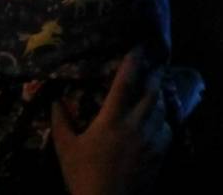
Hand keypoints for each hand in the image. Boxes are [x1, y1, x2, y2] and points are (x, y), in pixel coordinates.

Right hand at [51, 51, 170, 194]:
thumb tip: (55, 101)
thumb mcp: (66, 149)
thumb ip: (61, 123)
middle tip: (155, 64)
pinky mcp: (162, 150)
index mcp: (112, 120)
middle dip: (155, 74)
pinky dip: (163, 118)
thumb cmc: (83, 175)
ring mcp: (152, 137)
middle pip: (152, 90)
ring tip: (157, 87)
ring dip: (159, 95)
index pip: (125, 83)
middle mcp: (136, 123)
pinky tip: (158, 118)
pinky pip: (167, 127)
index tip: (137, 47)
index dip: (132, 62)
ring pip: (162, 107)